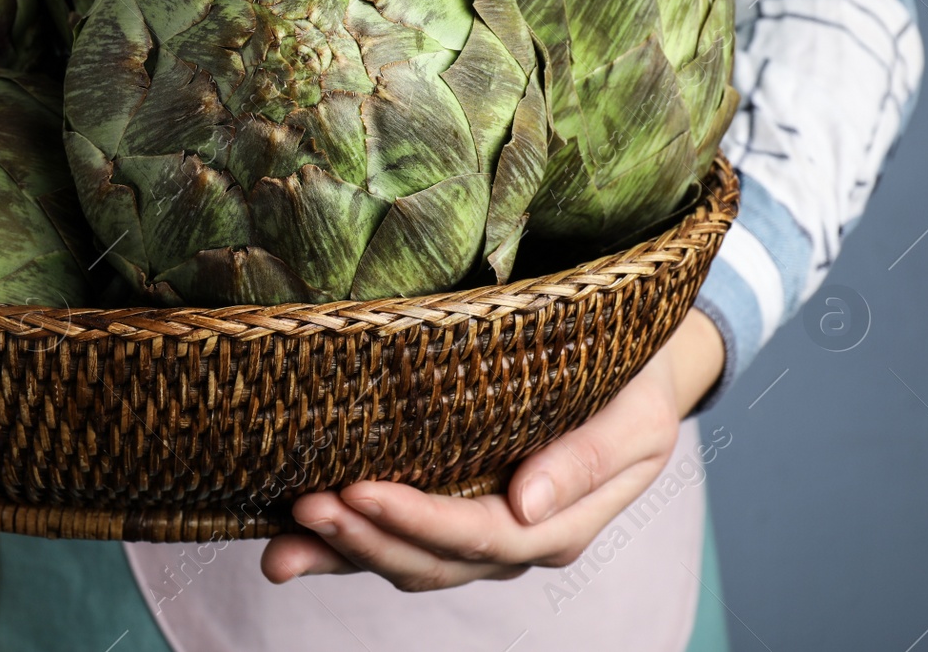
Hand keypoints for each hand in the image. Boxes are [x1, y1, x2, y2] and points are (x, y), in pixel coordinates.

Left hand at [260, 308, 724, 589]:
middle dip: (364, 538)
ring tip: (282, 539)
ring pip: (406, 559)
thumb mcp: (638, 416)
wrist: (644, 368)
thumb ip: (586, 460)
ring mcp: (480, 528)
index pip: (481, 536)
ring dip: (343, 551)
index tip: (358, 490)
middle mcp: (515, 537)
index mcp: (560, 524)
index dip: (417, 521)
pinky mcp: (452, 505)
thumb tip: (527, 505)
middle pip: (431, 560)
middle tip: (304, 504)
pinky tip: (290, 543)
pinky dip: (343, 545)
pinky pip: (395, 538)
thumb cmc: (641, 382)